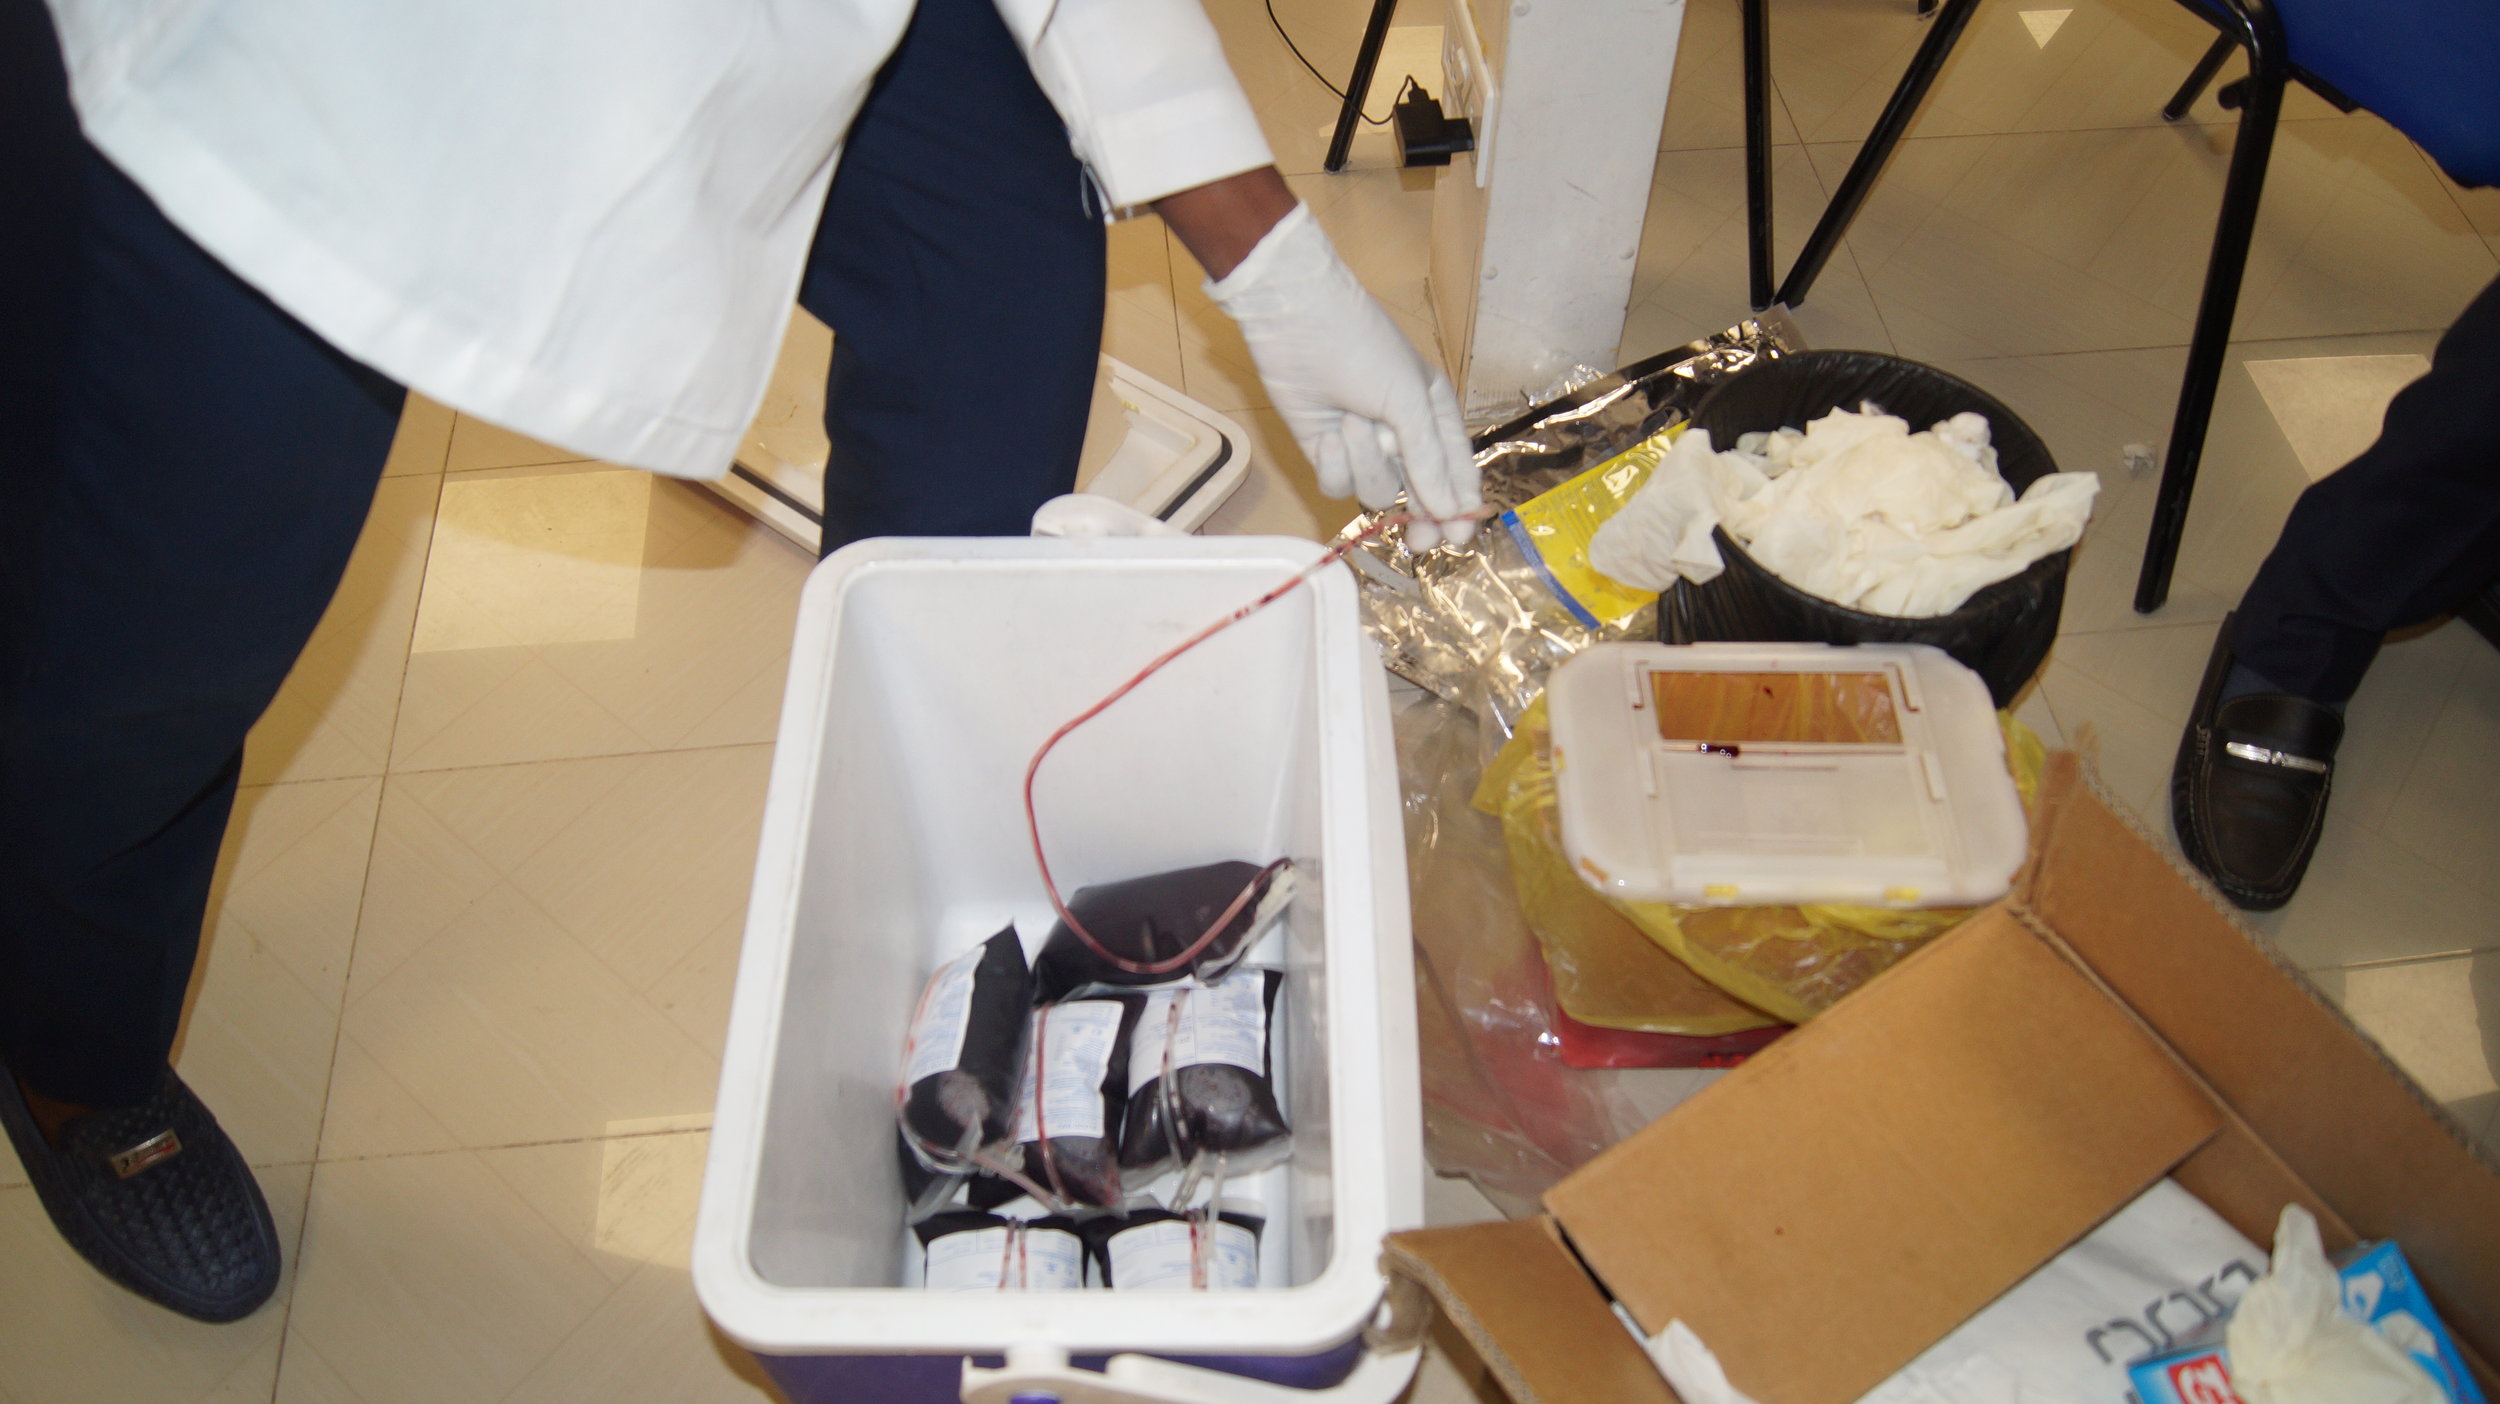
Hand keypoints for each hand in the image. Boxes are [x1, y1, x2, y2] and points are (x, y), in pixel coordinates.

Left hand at [1194, 203, 1480, 549]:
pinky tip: (1327, 431)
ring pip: (1374, 489)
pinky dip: (1333, 463)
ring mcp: (1363, 447)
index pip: (1456, 471)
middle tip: (1418, 542)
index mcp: (1434, 415)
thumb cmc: (1364, 348)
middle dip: (1418, 516)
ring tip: (1349, 422)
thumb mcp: (1408, 401)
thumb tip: (1449, 511)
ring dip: (1363, 461)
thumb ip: (1429, 460)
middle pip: (1418, 495)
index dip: (1460, 506)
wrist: (1297, 323)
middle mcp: (1402, 436)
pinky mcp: (1326, 453)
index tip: (1460, 537)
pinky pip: (1337, 484)